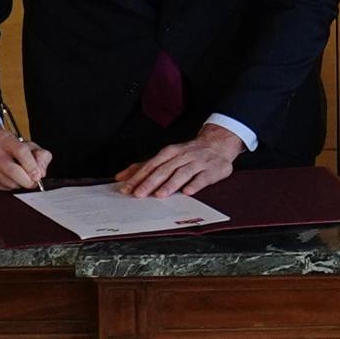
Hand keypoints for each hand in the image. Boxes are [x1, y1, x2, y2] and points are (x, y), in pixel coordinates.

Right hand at [0, 119, 51, 190]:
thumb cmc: (7, 144)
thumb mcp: (26, 144)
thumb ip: (40, 156)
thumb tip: (41, 173)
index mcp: (3, 138)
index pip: (21, 152)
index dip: (32, 166)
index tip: (38, 175)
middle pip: (13, 171)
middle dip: (27, 181)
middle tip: (33, 183)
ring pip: (7, 182)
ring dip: (18, 184)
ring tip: (20, 178)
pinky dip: (8, 187)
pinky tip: (8, 179)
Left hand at [115, 123, 245, 197]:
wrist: (218, 144)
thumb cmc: (188, 154)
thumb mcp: (166, 156)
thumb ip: (144, 167)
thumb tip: (121, 177)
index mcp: (170, 152)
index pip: (151, 165)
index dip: (138, 177)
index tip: (127, 188)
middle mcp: (182, 156)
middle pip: (164, 169)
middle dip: (150, 182)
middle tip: (139, 194)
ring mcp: (198, 162)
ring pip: (182, 173)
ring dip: (170, 184)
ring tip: (160, 194)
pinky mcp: (212, 170)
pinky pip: (202, 178)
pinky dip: (195, 184)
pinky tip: (188, 192)